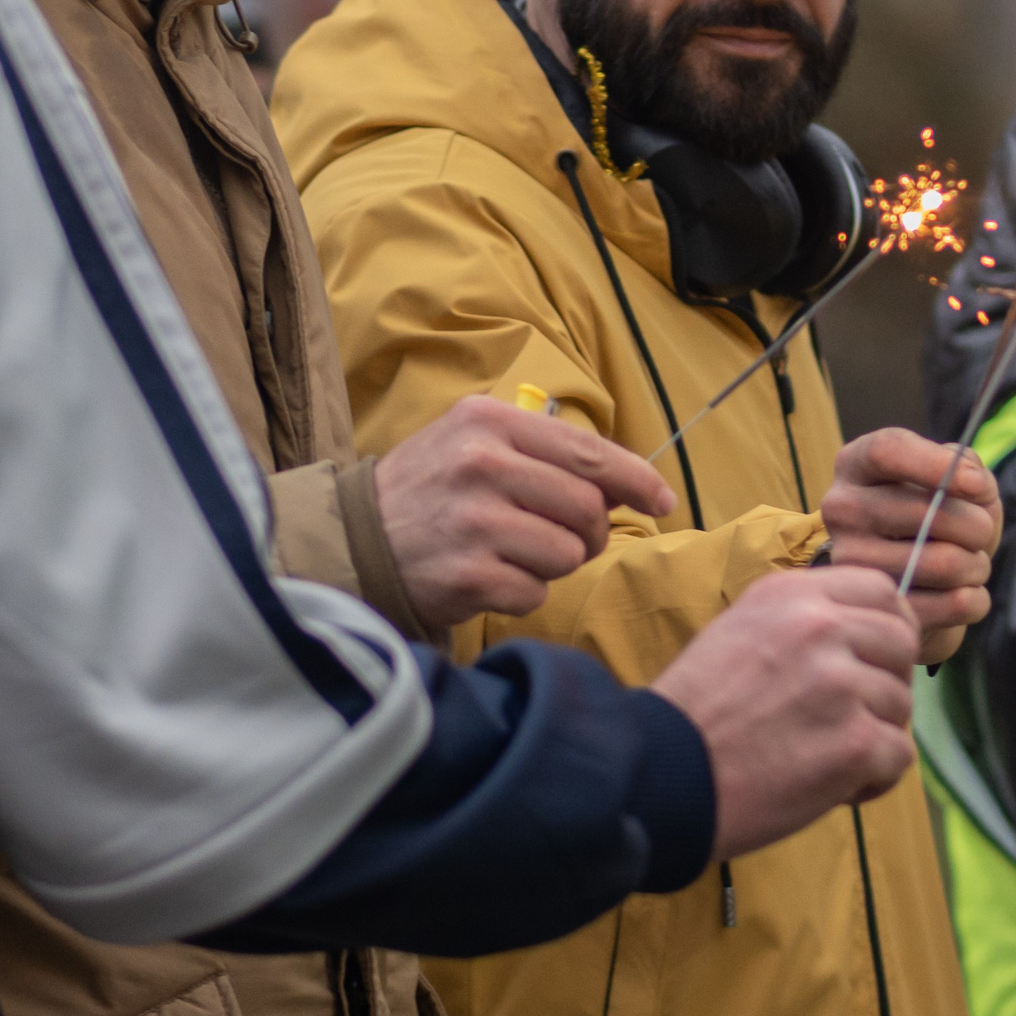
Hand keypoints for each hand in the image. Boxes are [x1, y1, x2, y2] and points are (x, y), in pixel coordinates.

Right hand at [375, 395, 676, 629]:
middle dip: (591, 531)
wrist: (352, 541)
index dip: (638, 480)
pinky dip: (524, 592)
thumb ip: (549, 453)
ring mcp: (474, 522)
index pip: (590, 453)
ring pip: (569, 554)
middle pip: (588, 507)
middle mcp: (483, 465)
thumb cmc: (432, 491)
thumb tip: (632, 482)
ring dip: (555, 564)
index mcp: (489, 423)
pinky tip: (490, 577)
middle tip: (565, 537)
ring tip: (515, 554)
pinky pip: (536, 593)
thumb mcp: (477, 444)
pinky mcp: (467, 575)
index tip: (662, 500)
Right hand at [652, 567, 921, 859]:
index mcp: (791, 595)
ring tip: (823, 757)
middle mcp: (819, 627)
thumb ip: (803, 620)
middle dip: (887, 682)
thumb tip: (865, 633)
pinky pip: (899, 755)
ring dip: (874, 736)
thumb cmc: (697, 714)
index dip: (890, 626)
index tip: (878, 657)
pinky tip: (834, 788)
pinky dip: (873, 780)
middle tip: (854, 716)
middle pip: (902, 642)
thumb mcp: (741, 631)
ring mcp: (839, 684)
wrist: (661, 776)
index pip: (881, 590)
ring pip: (901, 704)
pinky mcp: (853, 742)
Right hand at [818, 428, 1000, 665]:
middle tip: (980, 533)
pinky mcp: (878, 611)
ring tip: (972, 564)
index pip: (887, 451)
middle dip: (978, 525)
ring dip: (978, 565)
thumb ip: (965, 465)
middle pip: (928, 513)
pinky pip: (953, 604)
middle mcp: (842, 510)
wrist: (913, 576)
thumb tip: (975, 485)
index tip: (979, 484)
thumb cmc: (935, 513)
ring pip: (945, 563)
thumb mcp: (948, 475)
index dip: (939, 465)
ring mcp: (853, 564)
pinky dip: (976, 599)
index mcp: (855, 464)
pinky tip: (964, 592)